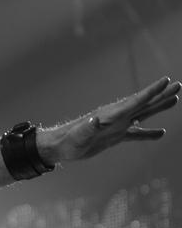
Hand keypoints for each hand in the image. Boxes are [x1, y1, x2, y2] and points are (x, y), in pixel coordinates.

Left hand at [39, 76, 179, 163]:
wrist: (58, 147)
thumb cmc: (67, 141)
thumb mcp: (78, 135)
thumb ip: (89, 127)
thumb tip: (97, 119)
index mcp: (111, 114)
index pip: (135, 101)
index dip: (152, 91)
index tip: (166, 80)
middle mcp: (116, 117)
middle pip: (144, 104)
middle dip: (161, 94)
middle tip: (179, 84)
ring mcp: (116, 126)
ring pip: (143, 115)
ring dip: (159, 107)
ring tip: (176, 100)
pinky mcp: (113, 137)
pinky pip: (135, 134)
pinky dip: (148, 133)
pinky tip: (161, 133)